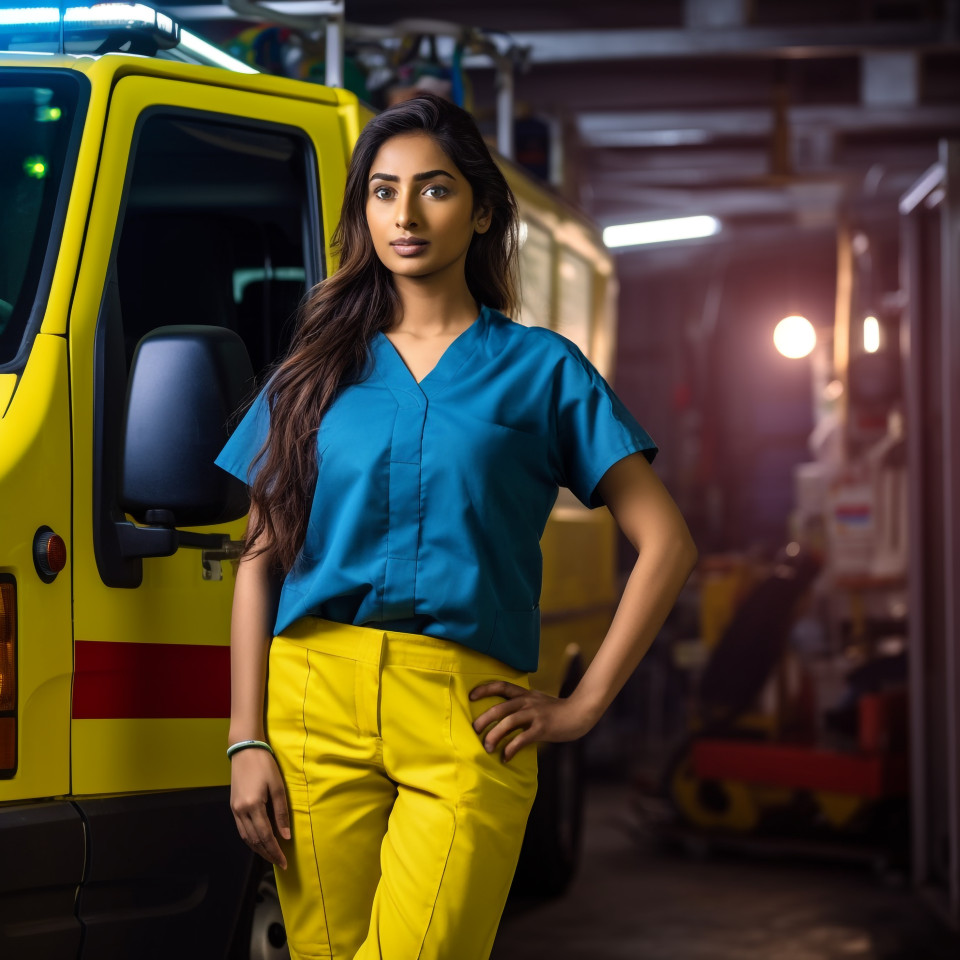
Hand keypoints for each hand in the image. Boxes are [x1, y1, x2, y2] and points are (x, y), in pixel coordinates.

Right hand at [229, 747, 290, 868]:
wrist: (245, 750)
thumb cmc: (264, 765)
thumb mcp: (277, 786)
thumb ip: (281, 812)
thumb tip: (286, 836)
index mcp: (253, 806)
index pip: (266, 836)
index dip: (275, 851)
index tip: (284, 862)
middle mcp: (241, 812)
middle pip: (255, 840)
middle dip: (267, 854)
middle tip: (279, 863)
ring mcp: (235, 810)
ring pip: (246, 837)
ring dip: (258, 849)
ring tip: (270, 856)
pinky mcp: (233, 806)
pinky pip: (241, 830)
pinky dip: (250, 839)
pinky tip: (258, 842)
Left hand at [468, 680, 596, 762]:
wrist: (579, 713)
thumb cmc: (557, 710)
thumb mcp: (538, 701)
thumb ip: (523, 705)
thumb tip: (505, 716)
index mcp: (525, 694)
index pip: (501, 686)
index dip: (484, 689)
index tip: (470, 696)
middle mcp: (527, 701)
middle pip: (500, 707)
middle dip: (484, 719)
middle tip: (474, 731)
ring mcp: (535, 714)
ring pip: (508, 722)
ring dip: (494, 735)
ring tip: (487, 747)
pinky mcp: (542, 728)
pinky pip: (522, 739)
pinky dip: (511, 748)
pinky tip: (505, 757)